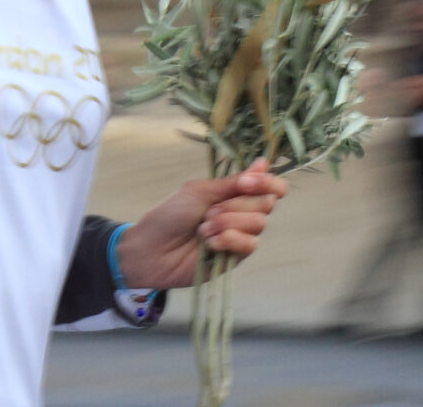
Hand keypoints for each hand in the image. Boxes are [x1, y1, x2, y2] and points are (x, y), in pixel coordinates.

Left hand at [114, 159, 288, 290]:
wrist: (152, 249)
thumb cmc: (171, 214)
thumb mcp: (201, 191)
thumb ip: (234, 182)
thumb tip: (264, 163)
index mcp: (234, 193)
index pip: (271, 186)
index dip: (267, 183)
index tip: (245, 183)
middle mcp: (242, 213)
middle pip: (266, 204)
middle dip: (237, 205)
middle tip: (209, 211)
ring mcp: (240, 236)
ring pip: (259, 224)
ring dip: (228, 222)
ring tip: (203, 228)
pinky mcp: (235, 258)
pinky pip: (249, 245)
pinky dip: (229, 240)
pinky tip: (209, 244)